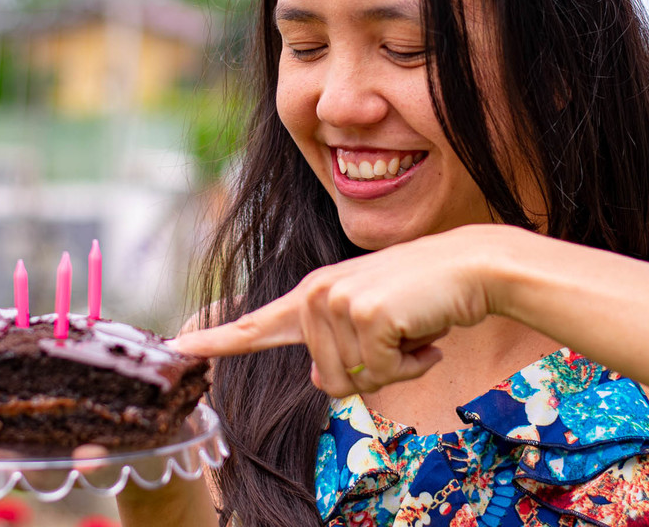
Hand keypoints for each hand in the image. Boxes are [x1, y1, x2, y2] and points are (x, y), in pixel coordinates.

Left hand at [170, 226, 497, 396]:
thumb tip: (320, 383)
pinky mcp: (362, 313)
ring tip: (413, 328)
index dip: (217, 339)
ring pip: (354, 382)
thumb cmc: (426, 294)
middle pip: (327, 381)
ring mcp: (335, 302)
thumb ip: (338, 351)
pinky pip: (381, 374)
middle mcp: (315, 295)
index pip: (257, 324)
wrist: (472, 266)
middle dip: (373, 372)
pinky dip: (412, 364)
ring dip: (396, 368)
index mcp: (313, 295)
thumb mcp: (373, 323)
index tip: (177, 346)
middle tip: (402, 334)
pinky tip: (425, 332)